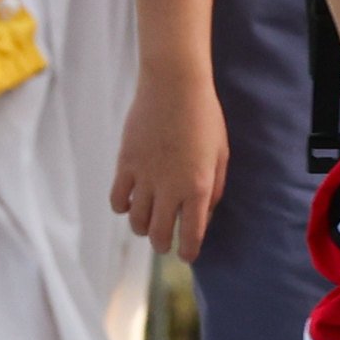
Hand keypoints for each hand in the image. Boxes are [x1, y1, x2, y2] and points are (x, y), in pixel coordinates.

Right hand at [109, 62, 230, 257]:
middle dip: (162, 245)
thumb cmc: (204, 116)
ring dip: (142, 228)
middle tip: (164, 243)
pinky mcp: (125, 164)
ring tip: (147, 223)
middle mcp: (170, 188)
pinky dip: (123, 207)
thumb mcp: (221, 153)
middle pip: (159, 234)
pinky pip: (117, 199)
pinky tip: (130, 202)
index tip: (187, 255)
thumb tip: (204, 214)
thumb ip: (216, 188)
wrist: (173, 84)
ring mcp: (144, 177)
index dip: (188, 251)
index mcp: (198, 186)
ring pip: (136, 222)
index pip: (191, 235)